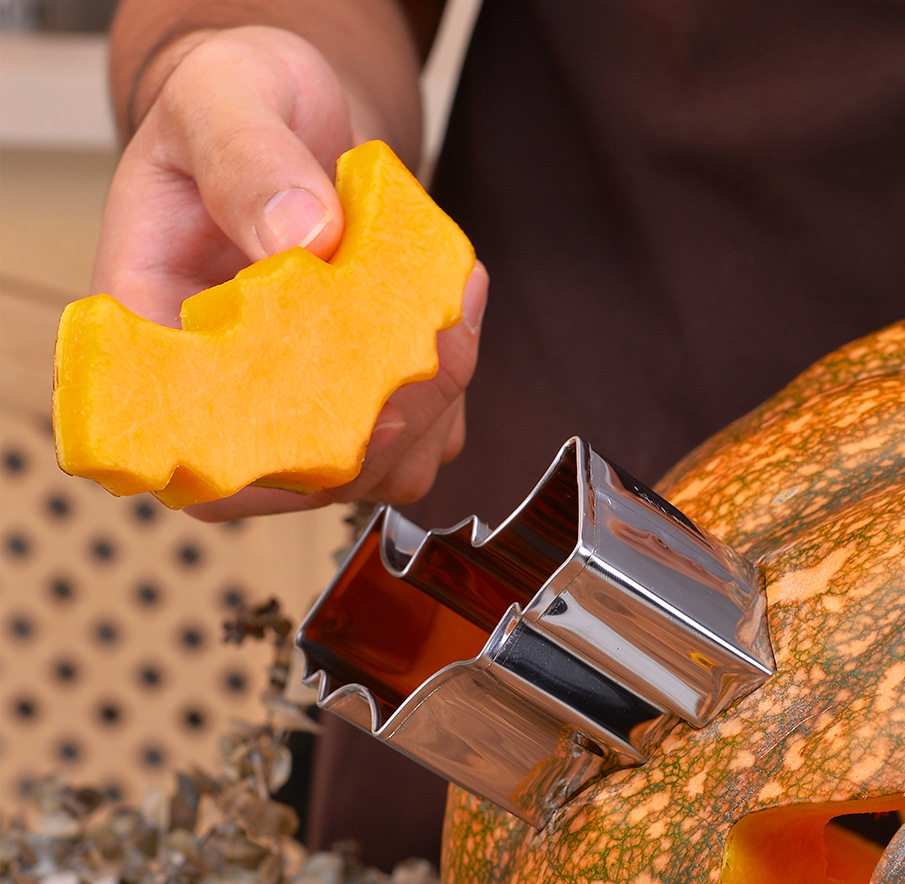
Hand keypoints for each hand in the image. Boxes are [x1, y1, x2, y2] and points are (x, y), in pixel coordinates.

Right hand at [90, 25, 485, 517]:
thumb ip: (246, 161)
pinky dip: (452, 389)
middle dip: (388, 426)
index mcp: (159, 334)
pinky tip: (456, 313)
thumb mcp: (221, 98)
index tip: (357, 420)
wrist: (291, 117)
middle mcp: (228, 384)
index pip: (195, 446)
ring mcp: (300, 396)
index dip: (273, 466)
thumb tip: (301, 234)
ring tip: (454, 315)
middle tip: (441, 339)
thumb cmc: (234, 106)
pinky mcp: (363, 392)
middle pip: (304, 474)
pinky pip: (420, 434)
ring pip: (375, 466)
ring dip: (432, 408)